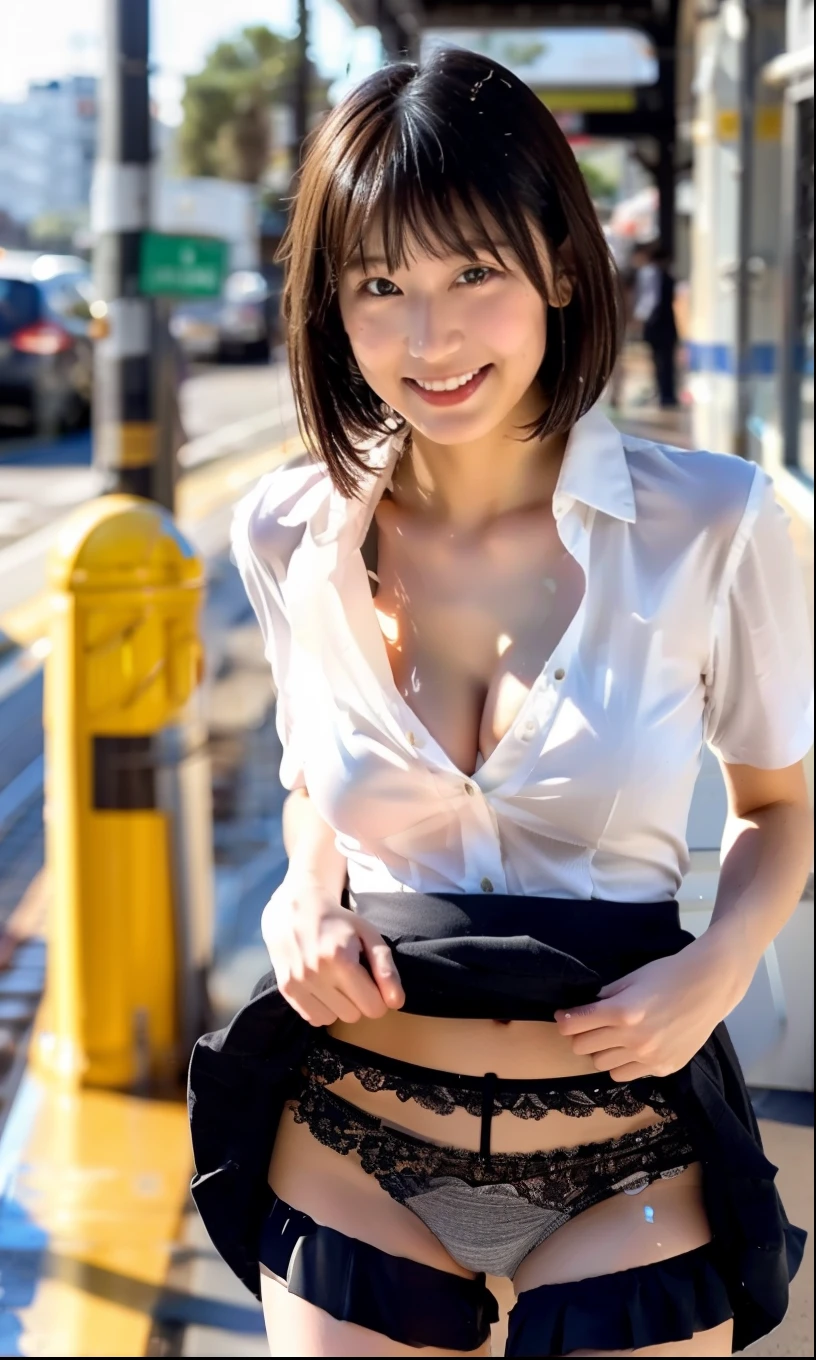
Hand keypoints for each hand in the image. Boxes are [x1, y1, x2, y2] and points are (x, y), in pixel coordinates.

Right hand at [262, 873, 404, 1026]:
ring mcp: (298, 983)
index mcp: (341, 959)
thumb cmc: (338, 922)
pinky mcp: (285, 989)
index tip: (371, 981)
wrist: (294, 911)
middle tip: (352, 977)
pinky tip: (320, 987)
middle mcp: (316, 974)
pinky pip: (314, 1019)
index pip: (373, 1007)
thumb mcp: (368, 935)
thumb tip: (396, 1002)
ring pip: (333, 1020)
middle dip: (357, 1000)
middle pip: (353, 1016)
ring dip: (338, 1005)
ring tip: (334, 980)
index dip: (378, 996)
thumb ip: (386, 968)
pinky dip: (321, 1008)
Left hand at [554, 935, 752, 1081]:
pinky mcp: (664, 1068)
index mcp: (621, 1011)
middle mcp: (633, 1039)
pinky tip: (636, 1047)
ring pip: (602, 1065)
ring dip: (602, 1051)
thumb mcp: (631, 978)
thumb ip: (605, 997)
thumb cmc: (669, 974)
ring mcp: (649, 1057)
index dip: (565, 1020)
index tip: (565, 1016)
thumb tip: (582, 1009)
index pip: (574, 1025)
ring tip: (614, 1037)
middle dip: (580, 1035)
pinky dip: (625, 1062)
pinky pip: (628, 1074)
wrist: (710, 986)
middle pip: (583, 1049)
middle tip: (589, 1026)